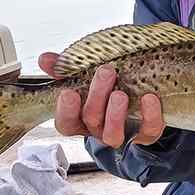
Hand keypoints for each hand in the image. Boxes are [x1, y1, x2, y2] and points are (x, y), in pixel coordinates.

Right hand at [38, 52, 164, 147]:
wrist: (142, 95)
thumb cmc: (107, 86)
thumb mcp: (86, 75)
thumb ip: (65, 68)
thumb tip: (45, 59)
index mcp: (81, 118)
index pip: (65, 123)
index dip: (65, 110)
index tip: (68, 92)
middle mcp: (99, 129)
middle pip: (91, 121)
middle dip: (97, 96)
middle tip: (106, 71)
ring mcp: (123, 133)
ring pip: (113, 135)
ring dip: (115, 114)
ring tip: (120, 93)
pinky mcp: (146, 133)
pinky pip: (148, 130)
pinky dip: (150, 114)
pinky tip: (149, 97)